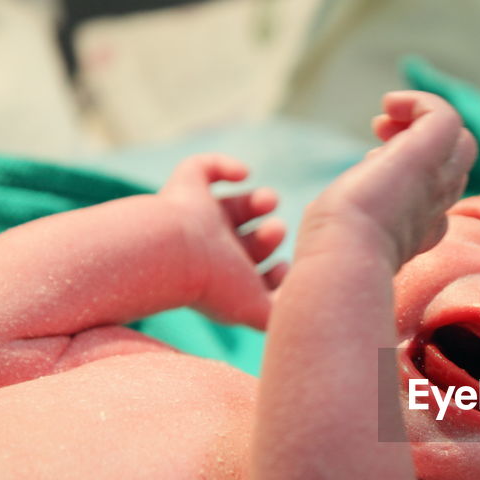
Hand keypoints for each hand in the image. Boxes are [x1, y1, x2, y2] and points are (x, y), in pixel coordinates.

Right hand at [160, 154, 286, 329]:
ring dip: (259, 200)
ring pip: (234, 206)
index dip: (278, 272)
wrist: (173, 254)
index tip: (286, 269)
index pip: (257, 276)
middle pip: (251, 240)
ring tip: (268, 201)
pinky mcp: (184, 187)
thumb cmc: (217, 285)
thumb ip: (284, 315)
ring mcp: (197, 218)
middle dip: (272, 235)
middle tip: (275, 231)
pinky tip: (242, 173)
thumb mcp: (259, 312)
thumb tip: (306, 309)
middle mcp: (212, 250)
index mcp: (226, 280)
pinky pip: (202, 167)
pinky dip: (224, 165)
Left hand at [302, 91, 476, 268]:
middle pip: (454, 167)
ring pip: (460, 143)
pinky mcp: (428, 155)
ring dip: (423, 123)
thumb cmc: (334, 256)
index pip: (435, 197)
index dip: (411, 174)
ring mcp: (437, 182)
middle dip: (421, 145)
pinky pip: (444, 116)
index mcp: (420, 234)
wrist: (345, 257)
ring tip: (383, 123)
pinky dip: (419, 102)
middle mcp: (436, 209)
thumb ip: (359, 220)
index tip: (370, 168)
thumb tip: (347, 201)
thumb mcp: (349, 237)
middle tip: (378, 136)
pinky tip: (388, 105)